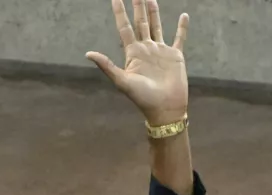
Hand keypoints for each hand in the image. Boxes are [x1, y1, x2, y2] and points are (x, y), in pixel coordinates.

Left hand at [87, 0, 189, 125]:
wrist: (164, 108)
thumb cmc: (142, 98)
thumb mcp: (122, 81)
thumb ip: (107, 66)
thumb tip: (88, 53)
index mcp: (133, 53)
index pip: (125, 27)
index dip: (120, 12)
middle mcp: (146, 49)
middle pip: (140, 22)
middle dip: (137, 6)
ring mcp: (161, 51)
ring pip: (156, 26)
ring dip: (154, 12)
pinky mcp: (175, 56)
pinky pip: (179, 38)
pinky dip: (182, 27)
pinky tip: (184, 15)